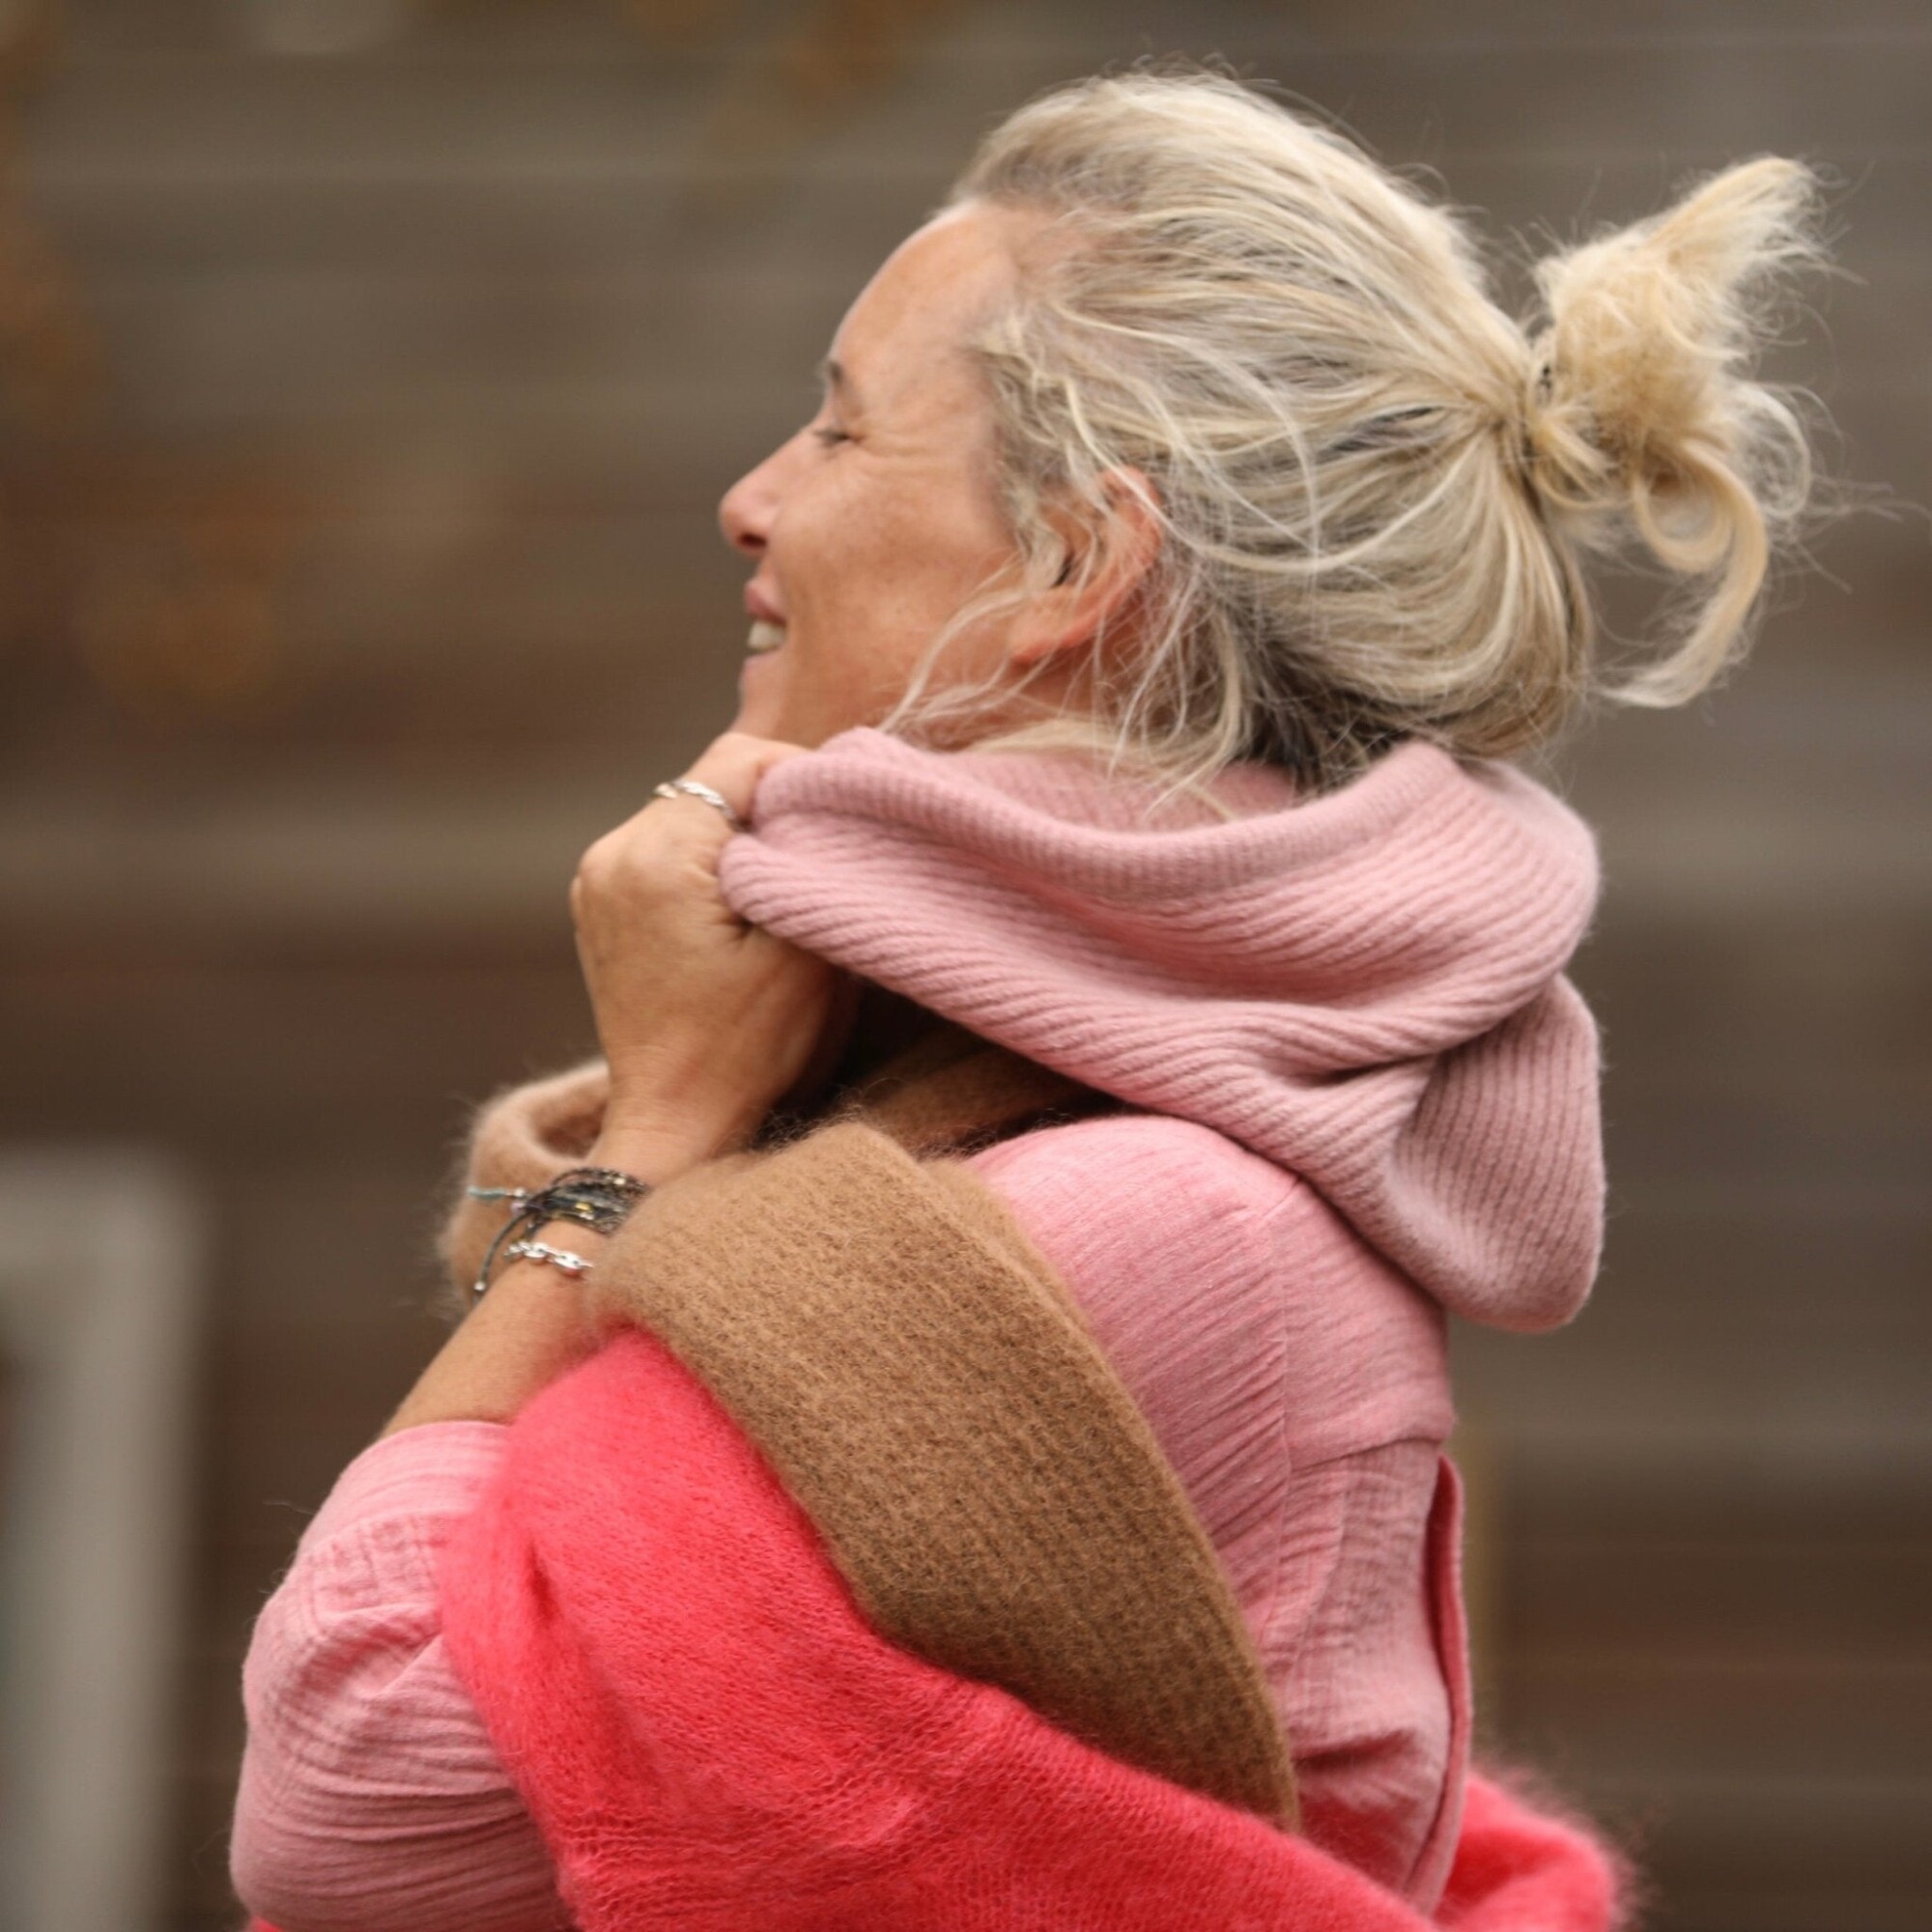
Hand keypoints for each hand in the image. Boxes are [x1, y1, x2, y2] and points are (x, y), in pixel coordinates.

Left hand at [570, 730, 851, 1176]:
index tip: (845, 816)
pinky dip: (711, 860)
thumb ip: (817, 861)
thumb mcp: (805, 953)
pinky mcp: (601, 903)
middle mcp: (612, 854)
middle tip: (825, 849)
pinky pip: (667, 847)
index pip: (739, 761)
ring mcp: (597, 878)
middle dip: (773, 805)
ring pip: (691, 812)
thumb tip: (834, 801)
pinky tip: (746, 906)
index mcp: (656, 856)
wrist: (675, 1125)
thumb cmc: (746, 1051)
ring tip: (787, 883)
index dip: (803, 775)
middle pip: (710, 781)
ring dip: (743, 833)